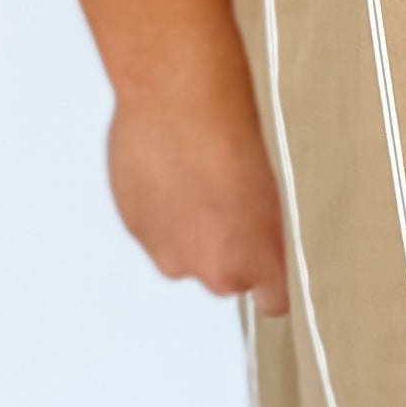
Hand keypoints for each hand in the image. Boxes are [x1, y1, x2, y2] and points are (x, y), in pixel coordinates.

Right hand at [105, 50, 289, 314]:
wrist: (179, 105)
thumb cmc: (230, 136)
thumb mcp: (269, 190)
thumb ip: (256, 234)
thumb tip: (249, 239)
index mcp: (252, 262)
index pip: (270, 301)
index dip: (268, 283)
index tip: (268, 279)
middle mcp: (207, 270)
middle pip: (221, 274)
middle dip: (222, 246)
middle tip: (224, 201)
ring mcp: (167, 253)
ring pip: (181, 251)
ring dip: (185, 227)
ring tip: (192, 178)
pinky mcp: (135, 230)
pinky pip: (152, 228)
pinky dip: (157, 208)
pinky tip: (166, 170)